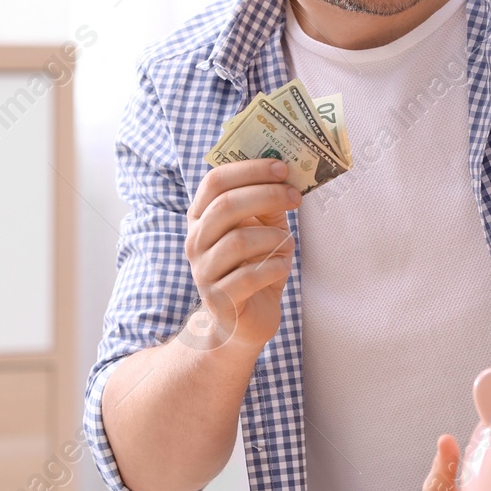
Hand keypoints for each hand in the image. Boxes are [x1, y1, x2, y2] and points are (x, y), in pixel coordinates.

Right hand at [182, 158, 299, 350]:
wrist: (242, 322)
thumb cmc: (253, 268)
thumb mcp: (263, 230)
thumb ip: (268, 204)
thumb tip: (285, 175)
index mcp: (200, 217)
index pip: (214, 181)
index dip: (249, 170)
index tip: (282, 168)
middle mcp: (195, 241)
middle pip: (225, 205)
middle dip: (267, 195)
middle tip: (296, 197)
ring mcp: (203, 271)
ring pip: (238, 240)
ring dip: (273, 237)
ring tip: (287, 242)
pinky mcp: (218, 299)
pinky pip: (249, 276)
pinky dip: (274, 266)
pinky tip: (282, 266)